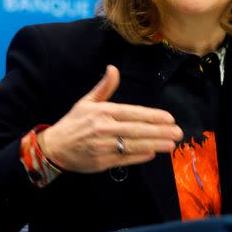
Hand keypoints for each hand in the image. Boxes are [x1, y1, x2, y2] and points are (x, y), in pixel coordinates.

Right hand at [37, 65, 182, 172]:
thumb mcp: (87, 102)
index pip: (132, 113)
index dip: (152, 116)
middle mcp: (103, 129)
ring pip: (133, 145)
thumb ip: (104, 87)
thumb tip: (113, 68)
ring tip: (171, 144)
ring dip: (154, 144)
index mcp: (102, 112)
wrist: (54, 148)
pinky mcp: (101, 162)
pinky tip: (152, 153)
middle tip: (178, 132)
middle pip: (137, 130)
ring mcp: (103, 146)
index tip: (169, 118)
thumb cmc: (74, 123)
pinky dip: (139, 157)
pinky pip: (124, 159)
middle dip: (160, 131)